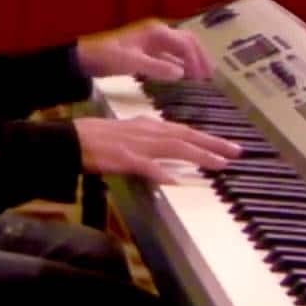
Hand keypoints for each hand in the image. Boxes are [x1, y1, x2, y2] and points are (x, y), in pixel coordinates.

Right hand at [74, 116, 241, 184]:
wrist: (69, 139)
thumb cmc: (93, 138)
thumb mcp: (125, 135)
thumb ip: (146, 147)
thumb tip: (164, 162)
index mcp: (146, 126)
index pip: (183, 131)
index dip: (206, 138)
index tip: (226, 146)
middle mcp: (146, 131)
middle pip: (185, 136)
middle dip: (212, 144)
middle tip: (236, 151)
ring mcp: (136, 144)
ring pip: (173, 147)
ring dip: (198, 155)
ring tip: (218, 164)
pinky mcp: (123, 157)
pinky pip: (145, 165)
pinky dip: (160, 171)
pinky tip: (174, 180)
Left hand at [76, 17, 211, 82]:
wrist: (86, 58)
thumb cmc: (107, 57)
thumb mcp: (131, 62)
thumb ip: (157, 68)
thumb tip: (182, 74)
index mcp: (156, 32)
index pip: (186, 43)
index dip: (197, 60)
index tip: (204, 78)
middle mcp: (157, 33)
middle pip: (187, 41)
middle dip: (200, 57)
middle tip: (210, 76)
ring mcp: (152, 41)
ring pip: (180, 48)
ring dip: (191, 60)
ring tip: (202, 77)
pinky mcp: (146, 51)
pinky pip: (169, 56)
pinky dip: (179, 65)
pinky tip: (183, 77)